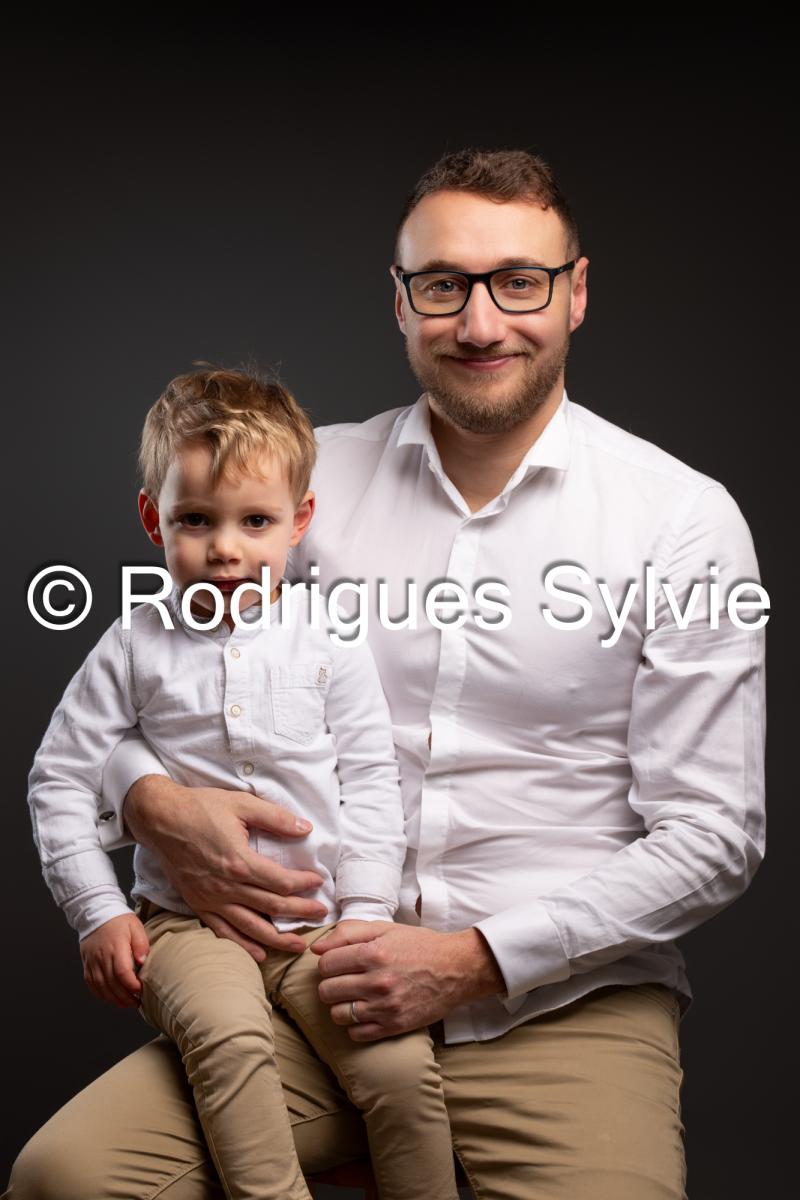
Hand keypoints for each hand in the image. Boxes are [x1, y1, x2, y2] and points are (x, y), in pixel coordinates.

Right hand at [80, 913, 149, 1008]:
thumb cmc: (118, 921)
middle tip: (137, 1002)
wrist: (96, 913)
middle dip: (126, 997)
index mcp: (115, 947)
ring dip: (114, 999)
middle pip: (112, 984)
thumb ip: (141, 944)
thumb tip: (142, 961)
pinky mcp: (87, 966)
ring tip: (127, 1003)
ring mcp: (92, 962)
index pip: (122, 972)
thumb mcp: (135, 926)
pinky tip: (112, 998)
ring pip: (101, 987)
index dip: (132, 985)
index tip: (141, 990)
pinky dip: (102, 995)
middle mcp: (101, 957)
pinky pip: (92, 985)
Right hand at [123, 775, 327, 960]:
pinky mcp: (198, 904)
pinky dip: (243, 945)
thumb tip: (305, 828)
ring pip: (250, 927)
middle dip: (300, 913)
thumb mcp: (241, 804)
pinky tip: (260, 954)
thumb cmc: (200, 808)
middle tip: (320, 915)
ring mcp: (210, 898)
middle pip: (271, 907)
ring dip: (277, 939)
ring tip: (298, 945)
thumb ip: (275, 817)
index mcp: (239, 861)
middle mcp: (225, 886)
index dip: (304, 884)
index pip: (281, 882)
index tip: (318, 882)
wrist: (161, 819)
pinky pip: (223, 931)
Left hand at [312, 921, 505, 1040]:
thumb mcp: (385, 929)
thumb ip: (349, 933)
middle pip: (327, 991)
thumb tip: (317, 948)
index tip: (337, 963)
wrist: (456, 969)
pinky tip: (366, 1012)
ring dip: (341, 1006)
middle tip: (344, 980)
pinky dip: (356, 1025)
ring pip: (338, 1014)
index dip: (328, 963)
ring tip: (353, 997)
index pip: (325, 964)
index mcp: (373, 953)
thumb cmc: (419, 946)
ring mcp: (385, 1006)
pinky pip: (356, 1034)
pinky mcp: (394, 1026)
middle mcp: (377, 981)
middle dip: (331, 984)